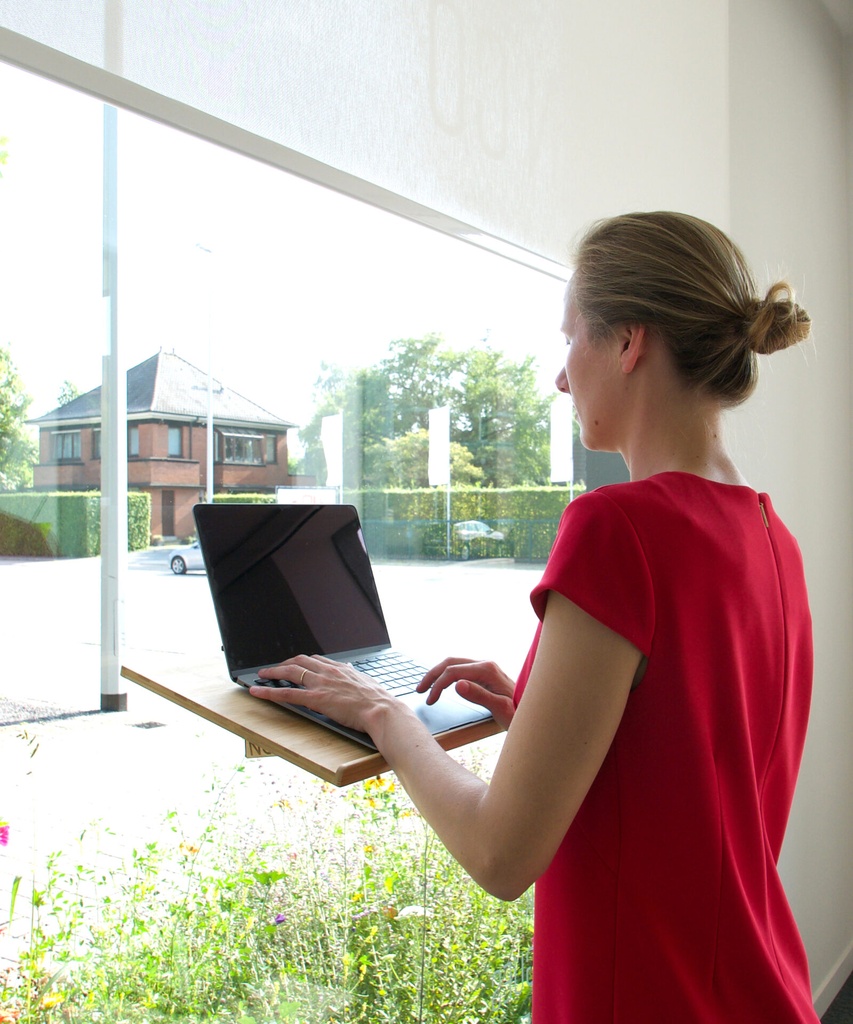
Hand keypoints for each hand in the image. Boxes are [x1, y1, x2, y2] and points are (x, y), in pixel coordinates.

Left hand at [250, 655, 409, 737]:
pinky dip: (270, 691)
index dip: (303, 661)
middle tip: (274, 668)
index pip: (316, 659)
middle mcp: (328, 672)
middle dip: (284, 663)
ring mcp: (321, 684)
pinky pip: (287, 693)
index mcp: (341, 669)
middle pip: (300, 661)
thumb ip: (355, 676)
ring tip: (262, 674)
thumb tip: (352, 670)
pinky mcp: (316, 698)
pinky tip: (258, 691)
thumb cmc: (378, 701)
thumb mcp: (366, 683)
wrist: (381, 710)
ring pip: (291, 672)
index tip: (296, 663)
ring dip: (273, 672)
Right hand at [417, 657, 515, 730]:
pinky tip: (443, 685)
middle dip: (432, 675)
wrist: (535, 714)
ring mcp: (486, 668)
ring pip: (455, 664)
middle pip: (451, 662)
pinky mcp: (486, 675)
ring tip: (426, 688)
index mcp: (487, 670)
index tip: (430, 701)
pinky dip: (447, 676)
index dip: (438, 685)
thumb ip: (479, 695)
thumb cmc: (519, 714)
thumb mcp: (499, 708)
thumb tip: (457, 685)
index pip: (453, 672)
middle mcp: (486, 664)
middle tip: (419, 690)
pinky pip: (461, 669)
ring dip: (438, 674)